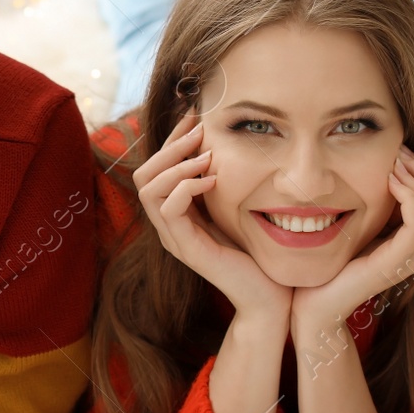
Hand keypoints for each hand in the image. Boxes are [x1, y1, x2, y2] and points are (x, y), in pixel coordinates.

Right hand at [133, 107, 292, 321]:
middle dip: (170, 146)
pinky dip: (188, 186)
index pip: (155, 169)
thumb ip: (222, 183)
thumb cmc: (258, 253)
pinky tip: (214, 180)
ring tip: (206, 157)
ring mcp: (174, 238)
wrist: (270, 296)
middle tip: (200, 130)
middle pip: (143, 175)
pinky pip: (170, 208)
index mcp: (177, 215)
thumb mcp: (236, 208)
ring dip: (177, 165)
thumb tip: (223, 143)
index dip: (171, 139)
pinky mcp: (187, 248)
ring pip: (148, 189)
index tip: (195, 116)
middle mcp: (168, 226)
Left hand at [290, 145, 413, 331]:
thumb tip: (390, 166)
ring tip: (393, 167)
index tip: (403, 155)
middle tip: (400, 155)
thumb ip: (383, 204)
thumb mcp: (366, 225)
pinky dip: (408, 198)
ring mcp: (411, 259)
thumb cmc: (335, 261)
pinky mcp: (395, 264)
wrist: (315, 300)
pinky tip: (388, 183)